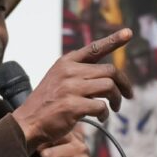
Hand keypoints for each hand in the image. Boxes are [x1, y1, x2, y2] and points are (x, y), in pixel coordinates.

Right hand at [12, 29, 132, 151]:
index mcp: (66, 62)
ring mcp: (71, 88)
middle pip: (110, 71)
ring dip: (116, 100)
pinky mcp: (73, 106)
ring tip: (114, 108)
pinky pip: (101, 106)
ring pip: (109, 87)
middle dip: (124, 84)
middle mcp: (69, 71)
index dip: (113, 40)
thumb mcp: (58, 79)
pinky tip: (101, 118)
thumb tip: (108, 76)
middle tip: (127, 95)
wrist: (28, 123)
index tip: (128, 33)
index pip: (95, 48)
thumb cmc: (47, 103)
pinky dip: (105, 114)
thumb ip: (79, 73)